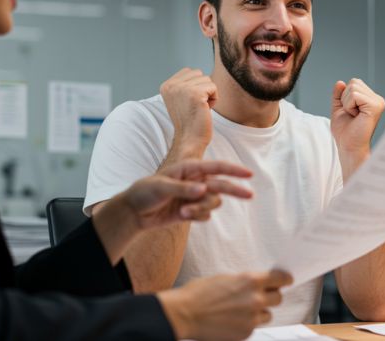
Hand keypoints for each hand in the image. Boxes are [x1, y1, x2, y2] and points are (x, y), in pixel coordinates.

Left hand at [126, 160, 252, 229]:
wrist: (135, 212)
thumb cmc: (145, 192)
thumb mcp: (161, 187)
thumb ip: (183, 189)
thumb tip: (203, 189)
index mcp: (190, 169)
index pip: (216, 167)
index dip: (233, 170)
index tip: (249, 174)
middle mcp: (196, 181)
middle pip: (222, 185)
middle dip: (236, 190)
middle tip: (250, 195)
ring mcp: (194, 197)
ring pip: (213, 203)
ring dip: (202, 209)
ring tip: (185, 212)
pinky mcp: (192, 211)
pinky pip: (205, 216)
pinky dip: (197, 217)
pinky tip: (183, 216)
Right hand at [157, 270, 292, 340]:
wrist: (185, 314)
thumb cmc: (200, 293)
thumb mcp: (226, 279)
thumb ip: (245, 282)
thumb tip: (256, 285)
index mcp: (251, 280)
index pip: (280, 279)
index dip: (284, 280)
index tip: (286, 281)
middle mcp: (256, 299)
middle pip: (278, 298)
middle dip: (271, 296)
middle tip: (260, 296)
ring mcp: (252, 318)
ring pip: (267, 315)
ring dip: (259, 312)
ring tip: (242, 310)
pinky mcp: (246, 333)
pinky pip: (254, 327)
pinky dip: (247, 324)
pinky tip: (232, 320)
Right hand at [160, 68, 217, 158]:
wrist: (190, 139)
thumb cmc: (189, 121)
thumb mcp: (180, 98)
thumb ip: (184, 84)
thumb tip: (197, 73)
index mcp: (166, 85)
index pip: (189, 71)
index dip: (195, 86)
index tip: (189, 103)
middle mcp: (172, 85)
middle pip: (199, 74)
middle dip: (202, 89)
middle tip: (195, 106)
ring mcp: (182, 89)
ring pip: (207, 79)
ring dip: (208, 94)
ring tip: (199, 108)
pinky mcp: (195, 94)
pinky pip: (214, 87)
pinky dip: (214, 99)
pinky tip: (205, 110)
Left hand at [330, 79, 384, 173]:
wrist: (349, 146)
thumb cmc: (345, 132)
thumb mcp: (338, 108)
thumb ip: (339, 94)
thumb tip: (340, 82)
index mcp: (371, 99)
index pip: (354, 82)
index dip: (345, 96)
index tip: (350, 111)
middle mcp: (377, 99)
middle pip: (354, 82)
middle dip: (345, 98)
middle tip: (351, 114)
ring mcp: (378, 102)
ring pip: (353, 87)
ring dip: (347, 103)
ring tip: (354, 115)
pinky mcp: (375, 106)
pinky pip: (354, 95)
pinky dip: (349, 106)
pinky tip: (356, 116)